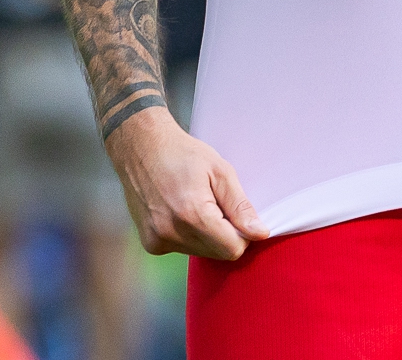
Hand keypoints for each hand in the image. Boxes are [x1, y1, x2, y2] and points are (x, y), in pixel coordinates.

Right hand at [104, 107, 269, 258]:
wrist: (141, 147)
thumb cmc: (182, 153)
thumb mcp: (219, 171)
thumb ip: (240, 206)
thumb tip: (260, 234)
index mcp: (193, 215)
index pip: (233, 249)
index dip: (242, 234)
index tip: (237, 214)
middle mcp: (172, 233)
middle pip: (217, 254)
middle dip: (225, 234)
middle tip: (216, 204)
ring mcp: (158, 240)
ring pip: (201, 253)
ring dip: (207, 236)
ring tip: (196, 204)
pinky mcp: (150, 243)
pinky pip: (183, 249)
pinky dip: (189, 235)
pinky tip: (181, 211)